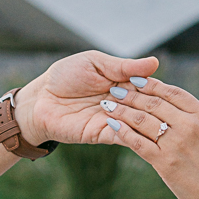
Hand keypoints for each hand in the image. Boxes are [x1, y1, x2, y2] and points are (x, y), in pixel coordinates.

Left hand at [13, 51, 158, 147]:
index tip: (158, 83)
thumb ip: (123, 66)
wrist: (40, 98)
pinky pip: (123, 136)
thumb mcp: (95, 63)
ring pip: (138, 122)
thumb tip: (154, 62)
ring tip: (135, 107)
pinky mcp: (103, 135)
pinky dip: (129, 131)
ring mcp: (114, 119)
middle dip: (147, 102)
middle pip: (146, 106)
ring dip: (139, 116)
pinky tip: (129, 123)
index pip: (149, 87)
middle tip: (145, 97)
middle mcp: (123, 103)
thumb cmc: (65, 75)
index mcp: (124, 82)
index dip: (154, 86)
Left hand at [95, 76, 198, 198]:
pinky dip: (123, 131)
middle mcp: (191, 125)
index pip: (172, 92)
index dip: (151, 83)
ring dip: (122, 110)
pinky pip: (138, 142)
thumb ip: (195, 117)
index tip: (135, 79)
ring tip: (107, 104)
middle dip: (131, 93)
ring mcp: (178, 143)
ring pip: (142, 119)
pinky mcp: (166, 163)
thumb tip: (173, 103)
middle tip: (114, 88)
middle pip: (154, 102)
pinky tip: (112, 125)